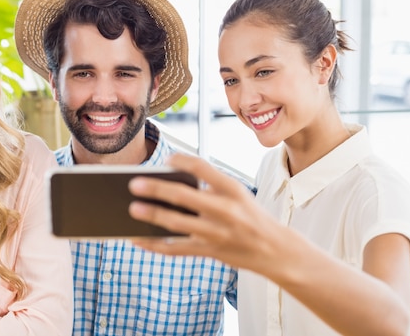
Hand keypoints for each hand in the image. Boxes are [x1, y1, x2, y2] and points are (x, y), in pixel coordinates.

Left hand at [128, 153, 285, 274]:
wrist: (277, 250)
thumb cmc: (250, 217)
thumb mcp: (238, 195)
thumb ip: (209, 188)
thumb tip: (169, 183)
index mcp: (232, 189)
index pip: (203, 167)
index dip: (182, 160)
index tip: (167, 158)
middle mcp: (225, 209)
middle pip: (184, 196)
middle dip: (156, 189)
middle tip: (134, 184)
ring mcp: (217, 233)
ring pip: (177, 224)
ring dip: (152, 215)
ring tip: (132, 209)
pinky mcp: (210, 252)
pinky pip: (176, 249)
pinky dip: (154, 244)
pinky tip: (138, 239)